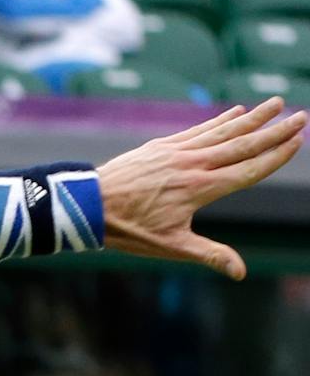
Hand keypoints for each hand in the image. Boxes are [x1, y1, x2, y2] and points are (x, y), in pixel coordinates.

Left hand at [99, 98, 304, 280]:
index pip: (249, 170)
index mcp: (202, 189)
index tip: (298, 141)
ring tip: (276, 103)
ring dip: (252, 117)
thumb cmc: (128, 230)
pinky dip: (219, 120)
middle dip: (275, 131)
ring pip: (223, 131)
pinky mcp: (162, 146)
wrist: (87, 205)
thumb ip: (209, 254)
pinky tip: (236, 111)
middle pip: (243, 145)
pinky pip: (198, 130)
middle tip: (303, 116)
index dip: (276, 156)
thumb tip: (241, 272)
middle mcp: (194, 165)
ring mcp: (178, 152)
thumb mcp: (170, 246)